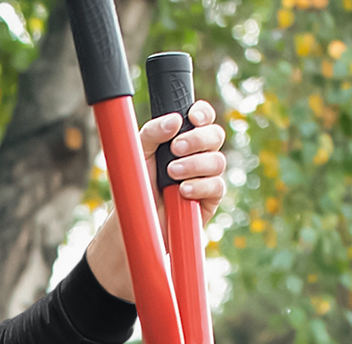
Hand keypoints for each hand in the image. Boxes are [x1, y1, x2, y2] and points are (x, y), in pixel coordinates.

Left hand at [86, 100, 226, 302]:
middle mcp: (199, 156)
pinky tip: (182, 191)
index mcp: (184, 139)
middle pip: (216, 136)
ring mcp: (206, 178)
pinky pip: (216, 187)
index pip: (203, 118)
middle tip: (175, 149)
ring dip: (194, 165)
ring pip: (217, 161)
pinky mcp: (209, 202)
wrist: (134, 223)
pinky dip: (200, 186)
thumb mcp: (139, 154)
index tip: (192, 117)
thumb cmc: (137, 187)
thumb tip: (175, 120)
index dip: (203, 114)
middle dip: (197, 139)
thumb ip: (152, 132)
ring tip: (171, 174)